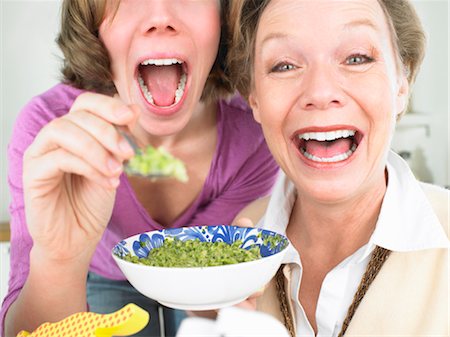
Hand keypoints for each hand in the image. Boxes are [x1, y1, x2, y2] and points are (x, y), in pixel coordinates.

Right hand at [23, 92, 137, 263]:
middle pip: (76, 115)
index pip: (85, 104)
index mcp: (74, 133)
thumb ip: (118, 141)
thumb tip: (133, 111)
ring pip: (63, 131)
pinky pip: (59, 158)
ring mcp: (40, 154)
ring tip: (118, 170)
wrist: (77, 238)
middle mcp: (53, 139)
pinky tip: (106, 181)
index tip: (132, 116)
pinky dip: (88, 167)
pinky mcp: (33, 174)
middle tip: (130, 152)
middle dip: (108, 131)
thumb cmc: (92, 203)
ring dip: (97, 148)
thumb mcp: (113, 167)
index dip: (108, 105)